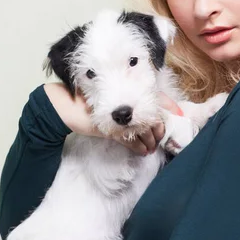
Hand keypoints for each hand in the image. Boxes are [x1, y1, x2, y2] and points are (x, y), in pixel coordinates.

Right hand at [44, 83, 182, 155]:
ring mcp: (119, 114)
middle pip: (153, 115)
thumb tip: (151, 114)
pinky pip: (130, 140)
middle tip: (160, 137)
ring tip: (151, 146)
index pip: (157, 97)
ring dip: (150, 140)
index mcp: (128, 88)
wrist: (64, 106)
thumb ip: (128, 103)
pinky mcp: (111, 127)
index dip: (169, 108)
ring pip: (143, 129)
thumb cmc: (88, 101)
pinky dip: (138, 147)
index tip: (174, 118)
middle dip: (159, 129)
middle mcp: (126, 99)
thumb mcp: (111, 100)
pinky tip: (143, 151)